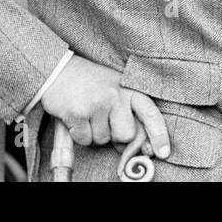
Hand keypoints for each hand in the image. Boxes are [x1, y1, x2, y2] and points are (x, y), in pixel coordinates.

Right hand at [40, 54, 169, 157]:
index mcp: (128, 88)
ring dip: (94, 133)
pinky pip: (84, 140)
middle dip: (115, 134)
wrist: (58, 69)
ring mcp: (96, 103)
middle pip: (126, 134)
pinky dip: (79, 134)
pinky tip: (75, 116)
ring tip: (87, 112)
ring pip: (103, 140)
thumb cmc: (90, 83)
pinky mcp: (78, 113)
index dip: (159, 134)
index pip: (150, 113)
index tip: (163, 152)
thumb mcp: (114, 90)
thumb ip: (127, 114)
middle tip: (102, 117)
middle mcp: (115, 94)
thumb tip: (135, 148)